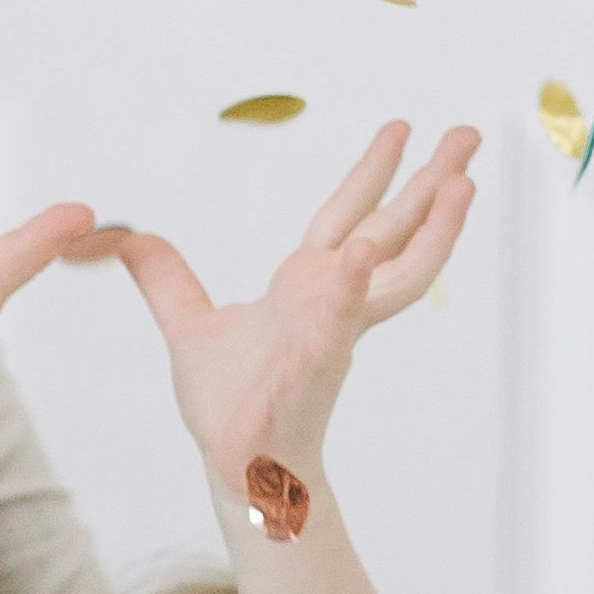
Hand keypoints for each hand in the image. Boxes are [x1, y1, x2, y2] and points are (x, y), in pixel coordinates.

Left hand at [97, 124, 477, 493]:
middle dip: (431, 182)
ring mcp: (333, 332)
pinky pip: (338, 323)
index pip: (349, 215)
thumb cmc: (227, 403)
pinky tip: (361, 252)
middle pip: (394, 230)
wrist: (231, 464)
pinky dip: (348, 288)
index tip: (401, 129)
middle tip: (467, 135)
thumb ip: (163, 277)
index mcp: (307, 286)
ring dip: (433, 232)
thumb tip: (125, 239)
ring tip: (462, 185)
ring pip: (399, 275)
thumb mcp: (186, 323)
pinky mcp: (315, 367)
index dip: (373, 172)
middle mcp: (333, 303)